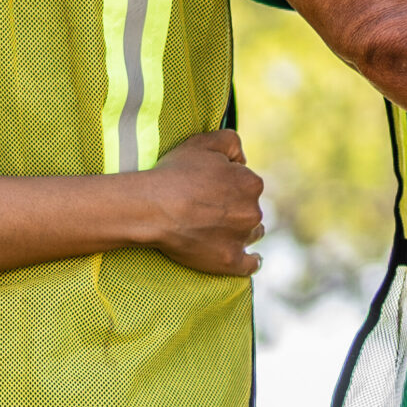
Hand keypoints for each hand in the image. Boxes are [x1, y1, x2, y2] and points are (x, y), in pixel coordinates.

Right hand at [135, 129, 265, 276]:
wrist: (153, 208)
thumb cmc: (175, 173)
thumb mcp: (203, 142)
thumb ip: (231, 142)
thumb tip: (243, 160)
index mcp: (250, 183)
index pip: (247, 182)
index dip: (230, 182)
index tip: (211, 186)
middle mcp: (253, 212)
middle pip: (251, 208)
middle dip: (237, 207)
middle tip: (210, 207)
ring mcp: (242, 239)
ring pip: (252, 233)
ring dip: (243, 230)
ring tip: (219, 228)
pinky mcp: (230, 261)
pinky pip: (250, 265)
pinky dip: (250, 261)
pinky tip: (250, 258)